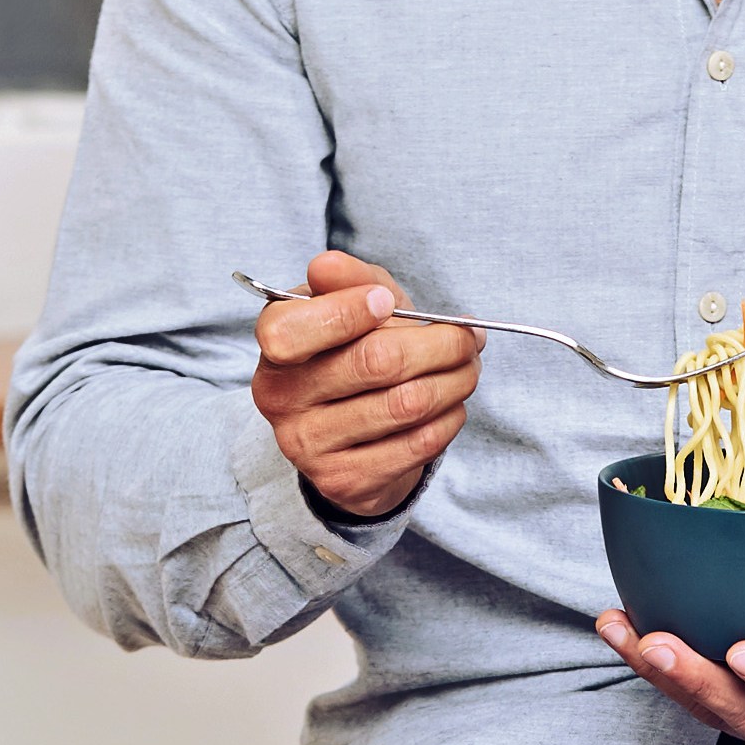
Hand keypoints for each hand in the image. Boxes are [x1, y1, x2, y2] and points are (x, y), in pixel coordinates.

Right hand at [249, 250, 481, 518]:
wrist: (347, 433)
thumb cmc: (352, 348)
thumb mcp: (350, 304)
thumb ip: (348, 279)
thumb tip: (327, 265)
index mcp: (275, 343)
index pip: (295, 330)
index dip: (349, 311)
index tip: (388, 303)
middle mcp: (280, 397)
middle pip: (376, 363)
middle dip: (441, 343)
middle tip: (469, 336)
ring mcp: (308, 444)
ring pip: (406, 405)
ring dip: (456, 380)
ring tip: (469, 366)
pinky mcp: (343, 480)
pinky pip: (416, 444)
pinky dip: (449, 418)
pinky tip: (452, 404)